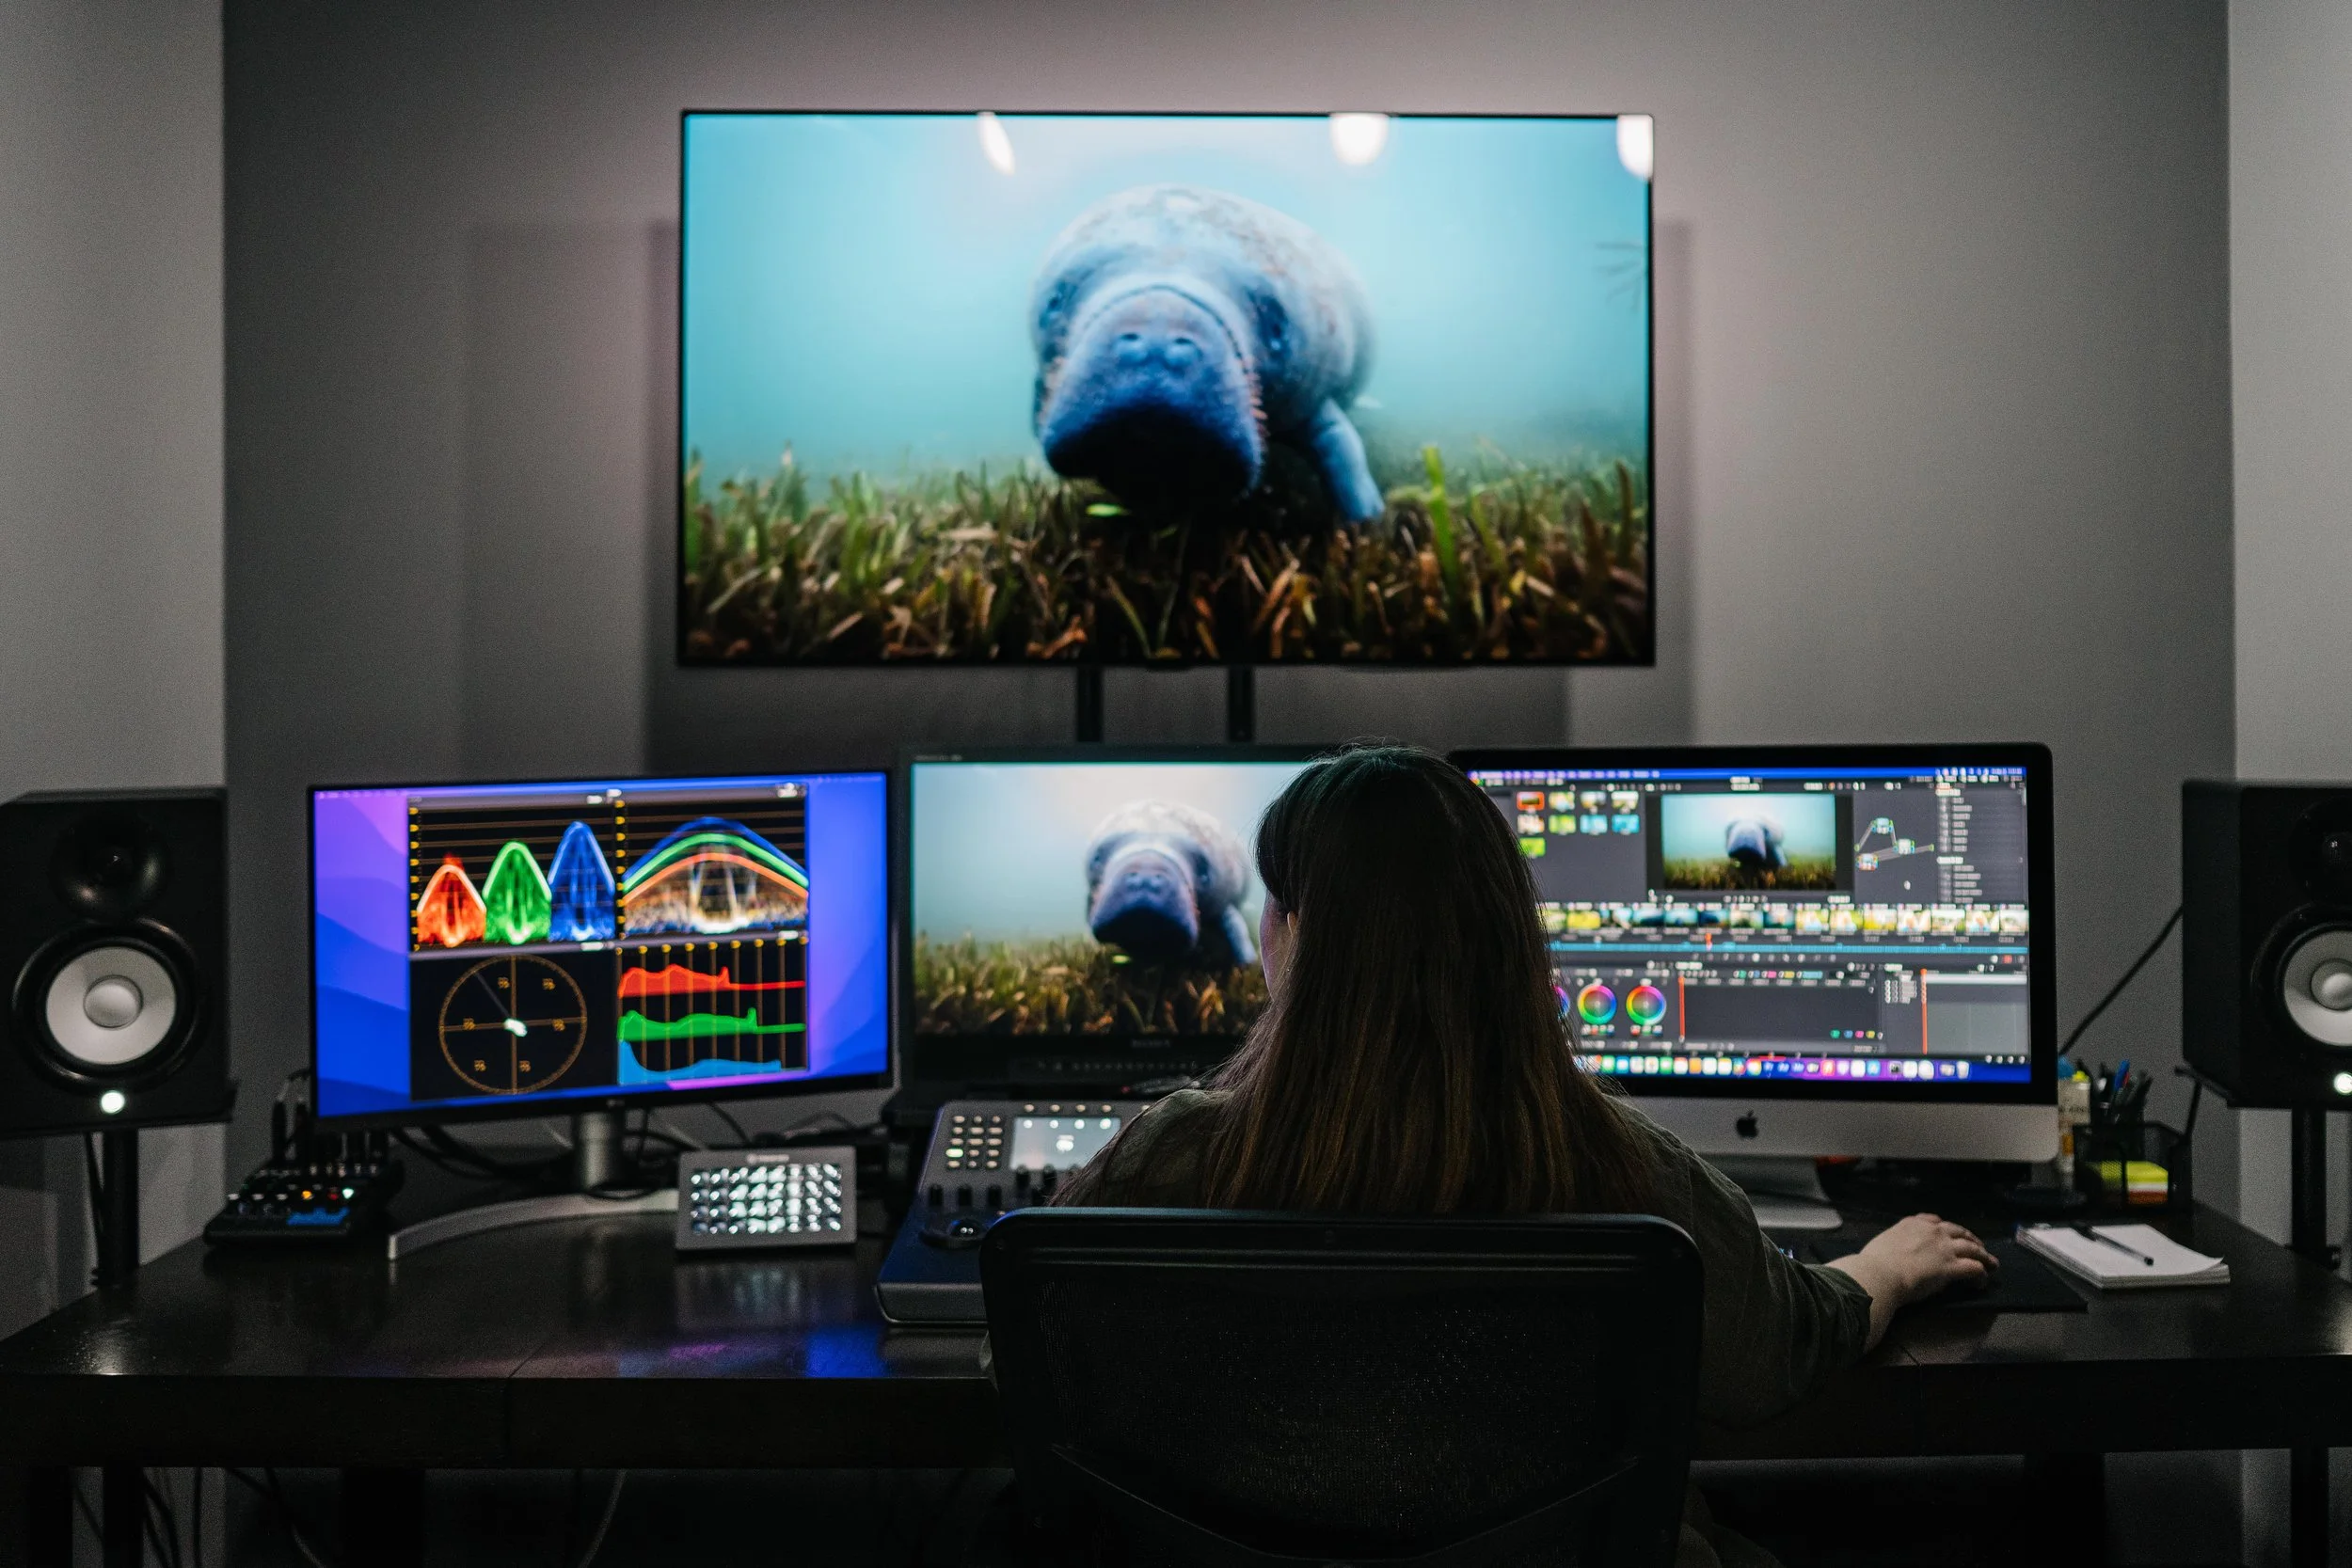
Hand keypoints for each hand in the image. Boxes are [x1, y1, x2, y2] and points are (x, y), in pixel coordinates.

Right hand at [1827, 1214, 1997, 1348]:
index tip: (1952, 1233)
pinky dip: (1981, 1274)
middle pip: (1959, 1232)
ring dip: (1984, 1256)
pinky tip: (1982, 1282)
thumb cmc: (1875, 1261)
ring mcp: (1944, 1248)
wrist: (1881, 1273)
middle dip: (1971, 1239)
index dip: (1947, 1228)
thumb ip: (1898, 1244)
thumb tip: (1900, 1254)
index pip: (1935, 1221)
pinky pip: (1974, 1268)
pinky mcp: (1952, 1267)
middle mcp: (1932, 1231)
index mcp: (1912, 1224)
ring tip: (1992, 1264)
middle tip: (1979, 1247)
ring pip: (1972, 1248)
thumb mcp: (1885, 1242)